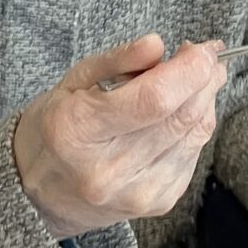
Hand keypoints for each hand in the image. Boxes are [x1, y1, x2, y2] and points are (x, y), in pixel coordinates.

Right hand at [12, 36, 226, 238]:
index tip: (201, 49)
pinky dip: (195, 127)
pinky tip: (182, 113)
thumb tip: (158, 45)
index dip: (189, 70)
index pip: (153, 100)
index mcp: (78, 131)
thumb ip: (117, 60)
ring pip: (193, 135)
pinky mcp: (158, 203)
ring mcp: (136, 192)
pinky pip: (193, 155)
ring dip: (205, 100)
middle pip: (180, 116)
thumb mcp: (72, 82)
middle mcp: (108, 169)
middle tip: (205, 56)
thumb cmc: (56, 130)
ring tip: (198, 79)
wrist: (41, 196)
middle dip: (204, 79)